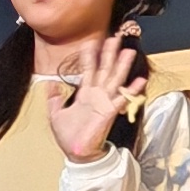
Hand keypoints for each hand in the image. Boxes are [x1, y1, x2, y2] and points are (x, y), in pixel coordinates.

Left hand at [46, 30, 145, 161]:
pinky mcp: (110, 111)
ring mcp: (105, 102)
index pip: (88, 70)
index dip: (90, 56)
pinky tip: (140, 80)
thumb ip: (54, 98)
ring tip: (128, 51)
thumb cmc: (68, 135)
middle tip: (114, 38)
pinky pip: (122, 98)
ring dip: (121, 65)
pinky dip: (132, 90)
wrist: (76, 152)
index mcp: (85, 94)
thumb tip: (49, 83)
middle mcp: (97, 95)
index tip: (91, 41)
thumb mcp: (55, 114)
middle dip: (109, 54)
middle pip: (105, 69)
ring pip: (114, 79)